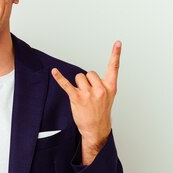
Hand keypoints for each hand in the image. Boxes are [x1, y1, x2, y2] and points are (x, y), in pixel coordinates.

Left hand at [51, 41, 120, 163]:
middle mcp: (100, 89)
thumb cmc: (101, 112)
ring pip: (79, 77)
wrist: (96, 129)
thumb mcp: (108, 97)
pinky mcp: (77, 98)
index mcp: (110, 87)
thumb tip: (89, 76)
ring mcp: (88, 94)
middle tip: (89, 94)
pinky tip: (54, 71)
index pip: (114, 67)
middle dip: (86, 81)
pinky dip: (59, 77)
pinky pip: (67, 84)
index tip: (117, 43)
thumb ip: (102, 84)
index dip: (116, 54)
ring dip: (78, 85)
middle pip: (89, 73)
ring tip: (82, 97)